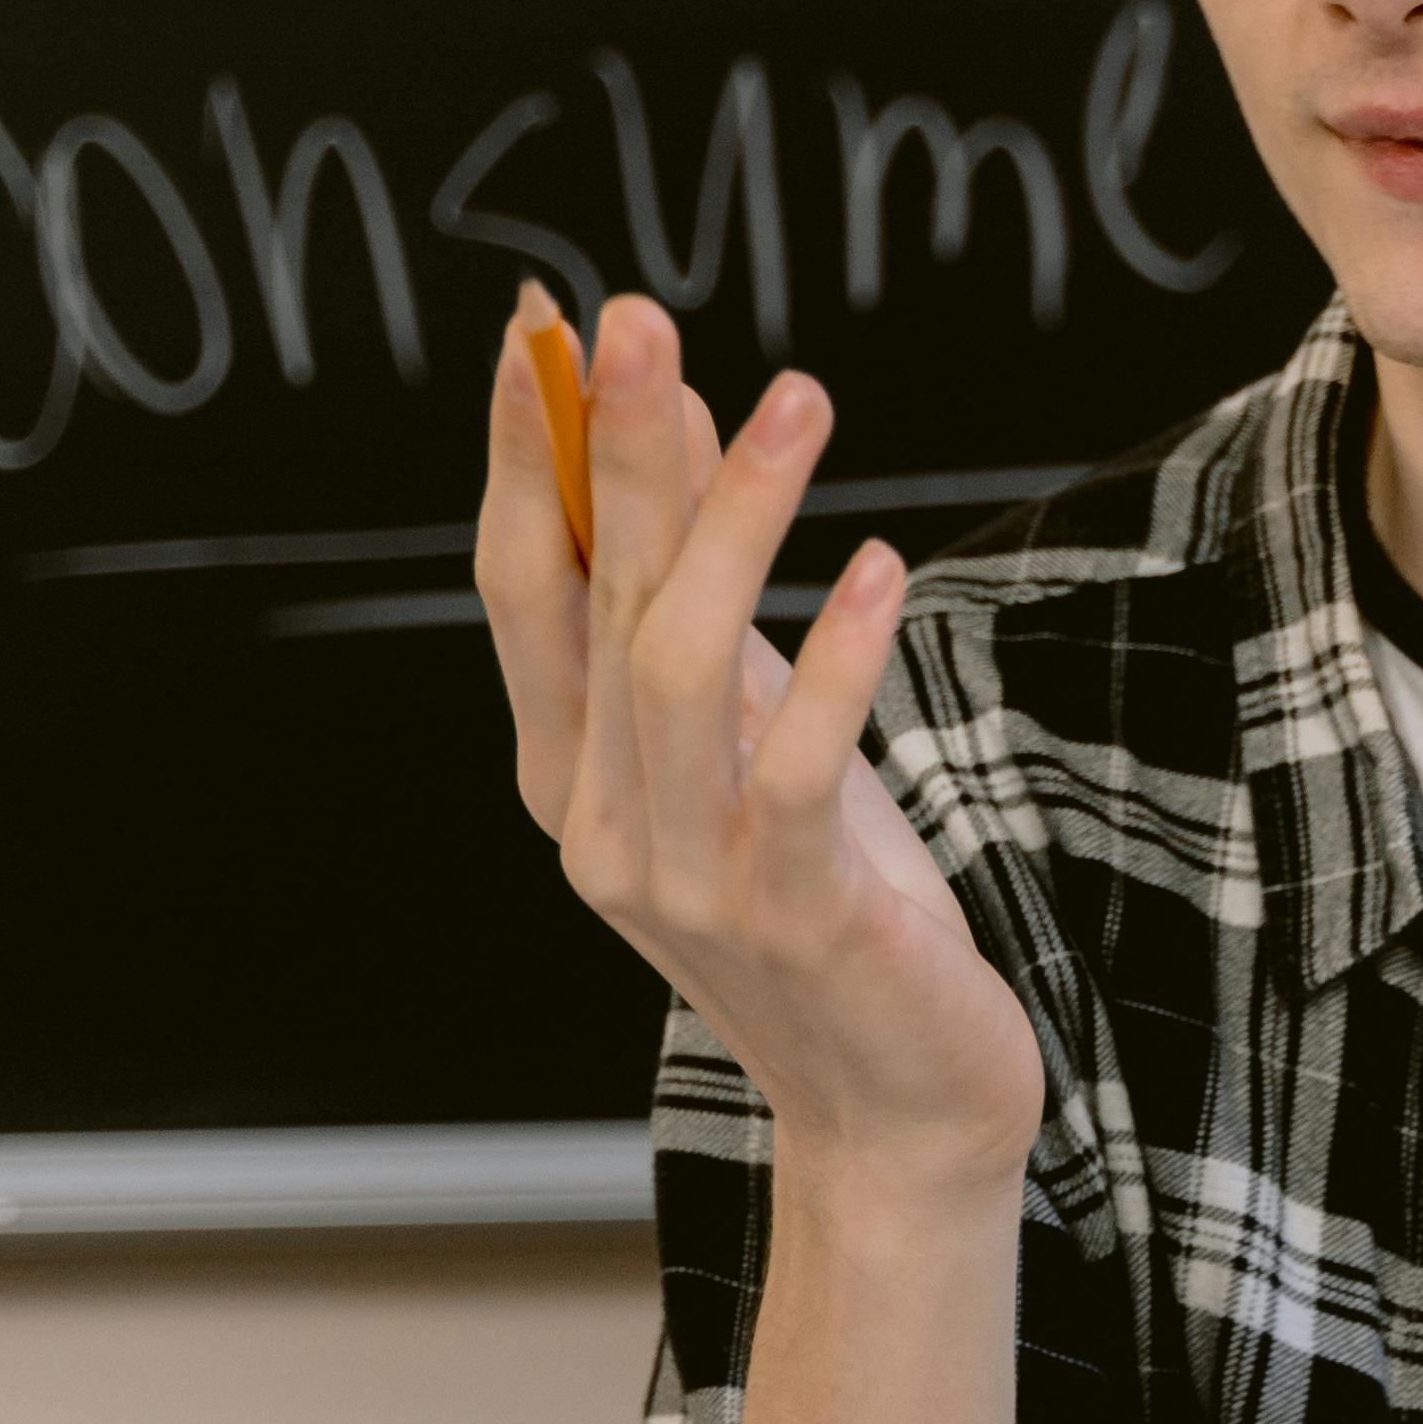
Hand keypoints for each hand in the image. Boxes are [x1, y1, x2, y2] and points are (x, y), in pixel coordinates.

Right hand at [474, 287, 1043, 1186]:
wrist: (897, 1105)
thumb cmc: (832, 902)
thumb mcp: (751, 739)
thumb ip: (704, 607)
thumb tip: (681, 427)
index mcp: (570, 774)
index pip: (525, 586)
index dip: (527, 459)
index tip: (540, 332)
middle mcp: (600, 822)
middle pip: (598, 599)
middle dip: (615, 450)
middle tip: (632, 318)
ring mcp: (684, 875)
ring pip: (678, 661)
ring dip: (735, 519)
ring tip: (798, 398)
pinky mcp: (794, 910)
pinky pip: (795, 762)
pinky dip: (837, 655)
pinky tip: (883, 568)